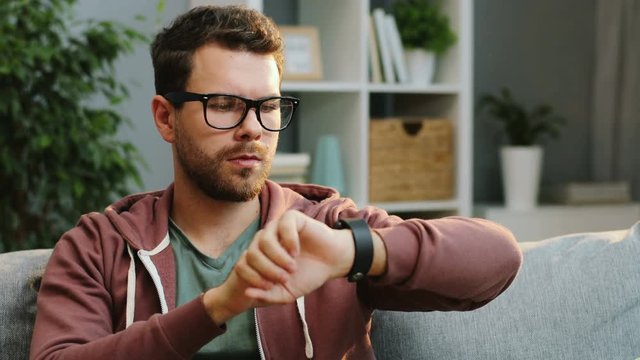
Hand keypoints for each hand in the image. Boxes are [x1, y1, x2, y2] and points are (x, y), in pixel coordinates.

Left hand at [203, 210, 353, 323]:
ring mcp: (276, 227)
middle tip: (285, 277)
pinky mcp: (291, 218)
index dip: (253, 278)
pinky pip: (282, 227)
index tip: (269, 287)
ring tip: (292, 267)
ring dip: (278, 258)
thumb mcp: (286, 292)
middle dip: (267, 270)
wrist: (332, 262)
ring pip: (264, 241)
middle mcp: (264, 240)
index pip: (242, 265)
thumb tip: (247, 292)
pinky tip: (296, 252)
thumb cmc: (307, 275)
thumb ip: (267, 295)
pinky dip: (289, 242)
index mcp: (259, 256)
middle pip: (251, 254)